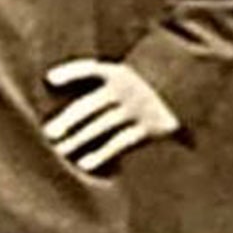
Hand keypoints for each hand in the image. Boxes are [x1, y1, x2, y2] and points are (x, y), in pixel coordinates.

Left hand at [42, 59, 182, 172]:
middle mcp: (128, 89)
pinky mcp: (150, 129)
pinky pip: (121, 142)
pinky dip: (102, 152)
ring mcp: (138, 109)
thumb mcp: (119, 75)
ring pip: (103, 125)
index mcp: (118, 73)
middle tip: (49, 135)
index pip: (90, 69)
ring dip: (80, 139)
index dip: (71, 72)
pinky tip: (84, 164)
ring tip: (60, 151)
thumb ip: (86, 76)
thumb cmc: (135, 88)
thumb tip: (49, 79)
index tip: (50, 80)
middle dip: (68, 120)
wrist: (182, 97)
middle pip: (91, 105)